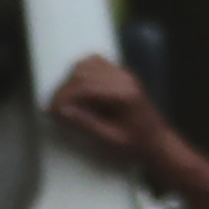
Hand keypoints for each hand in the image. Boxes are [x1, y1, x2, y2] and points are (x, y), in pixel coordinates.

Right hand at [46, 52, 171, 174]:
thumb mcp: (110, 140)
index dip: (63, 97)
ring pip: (88, 64)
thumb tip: (61, 111)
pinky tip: (77, 89)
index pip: (85, 86)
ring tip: (66, 100)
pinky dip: (82, 72)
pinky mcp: (121, 73)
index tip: (50, 110)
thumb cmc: (136, 145)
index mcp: (123, 95)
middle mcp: (123, 78)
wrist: (158, 141)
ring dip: (71, 80)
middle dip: (64, 90)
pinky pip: (96, 62)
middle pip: (84, 73)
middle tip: (55, 109)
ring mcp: (123, 73)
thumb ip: (86, 124)